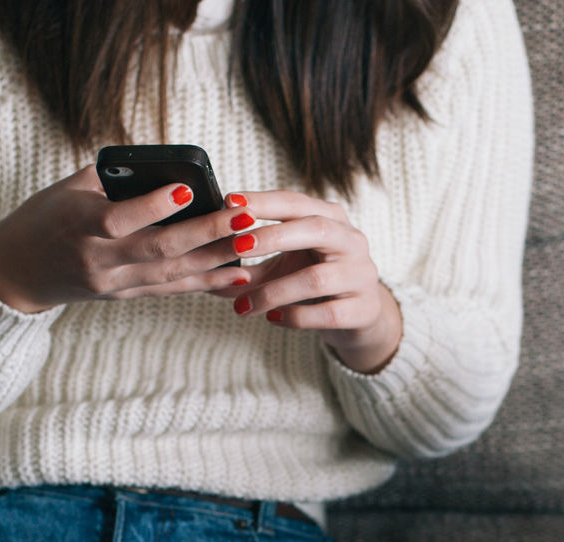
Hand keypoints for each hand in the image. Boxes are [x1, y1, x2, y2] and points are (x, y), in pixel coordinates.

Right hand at [0, 167, 245, 313]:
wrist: (18, 272)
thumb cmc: (44, 217)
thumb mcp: (66, 189)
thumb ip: (112, 178)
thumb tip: (163, 165)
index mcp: (75, 224)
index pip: (117, 219)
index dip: (152, 206)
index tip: (186, 189)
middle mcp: (96, 259)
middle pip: (157, 248)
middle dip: (205, 232)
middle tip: (243, 217)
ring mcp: (112, 283)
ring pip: (171, 273)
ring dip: (216, 259)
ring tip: (251, 243)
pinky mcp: (125, 296)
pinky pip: (172, 290)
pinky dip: (206, 283)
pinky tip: (238, 276)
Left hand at [208, 190, 402, 373]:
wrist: (359, 316)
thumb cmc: (315, 281)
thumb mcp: (284, 265)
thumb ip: (249, 263)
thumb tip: (199, 266)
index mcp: (332, 219)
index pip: (297, 202)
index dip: (264, 201)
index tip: (230, 200)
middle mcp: (352, 241)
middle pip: (316, 229)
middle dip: (273, 236)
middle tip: (237, 246)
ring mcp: (361, 275)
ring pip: (317, 278)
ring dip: (274, 291)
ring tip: (243, 306)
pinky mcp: (364, 309)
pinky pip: (327, 313)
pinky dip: (295, 317)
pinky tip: (273, 319)